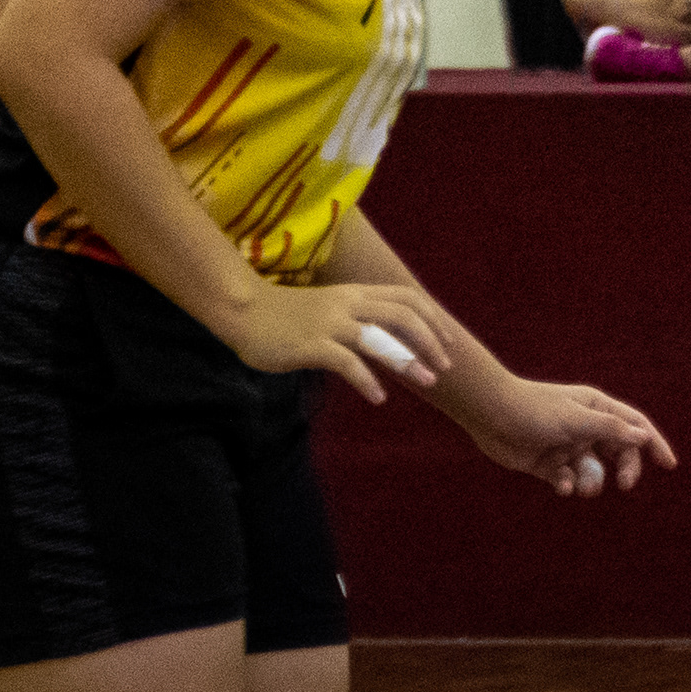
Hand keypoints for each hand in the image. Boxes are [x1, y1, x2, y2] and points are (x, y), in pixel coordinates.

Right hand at [229, 281, 451, 404]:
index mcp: (355, 293)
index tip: (447, 341)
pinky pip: (348, 363)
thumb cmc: (284, 314)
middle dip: (431, 341)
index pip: (407, 297)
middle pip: (404, 316)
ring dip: (409, 361)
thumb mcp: (328, 307)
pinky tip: (379, 398)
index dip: (433, 318)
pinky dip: (367, 381)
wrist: (243, 311)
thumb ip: (355, 317)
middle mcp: (348, 304)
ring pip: (381, 339)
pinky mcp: (311, 345)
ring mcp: (330, 324)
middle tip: (445, 367)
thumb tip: (383, 339)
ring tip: (428, 382)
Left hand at [457, 374, 676, 497]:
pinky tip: (561, 485)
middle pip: (618, 451)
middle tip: (625, 485)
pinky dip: (568, 485)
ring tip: (582, 488)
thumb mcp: (576, 420)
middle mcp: (585, 427)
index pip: (634, 425)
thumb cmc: (535, 410)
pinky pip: (568, 479)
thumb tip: (644, 436)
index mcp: (597, 408)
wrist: (491, 415)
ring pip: (592, 469)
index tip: (669, 465)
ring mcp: (567, 446)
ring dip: (592, 481)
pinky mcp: (548, 464)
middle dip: (624, 469)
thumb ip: (610, 429)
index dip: (653, 443)